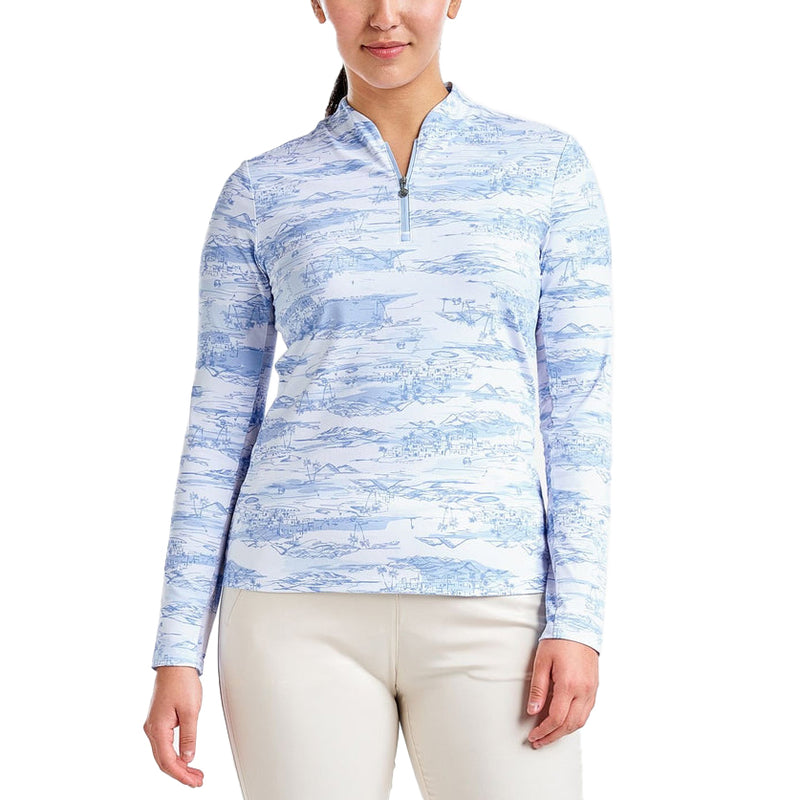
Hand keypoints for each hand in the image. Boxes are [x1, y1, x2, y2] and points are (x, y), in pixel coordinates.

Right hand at [143, 666, 204, 786]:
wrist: (175, 664)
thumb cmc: (182, 682)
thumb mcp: (191, 710)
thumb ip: (189, 736)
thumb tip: (188, 757)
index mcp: (158, 728)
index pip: (168, 761)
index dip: (181, 775)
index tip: (194, 782)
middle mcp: (152, 729)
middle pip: (164, 761)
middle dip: (181, 774)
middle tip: (197, 781)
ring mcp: (154, 725)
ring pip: (164, 754)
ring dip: (179, 766)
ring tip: (195, 773)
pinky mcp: (158, 721)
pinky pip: (164, 744)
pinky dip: (175, 755)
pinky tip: (185, 758)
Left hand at [526, 638, 598, 747]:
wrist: (579, 626)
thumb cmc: (559, 641)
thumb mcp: (542, 662)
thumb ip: (538, 688)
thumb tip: (533, 711)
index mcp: (569, 685)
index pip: (556, 718)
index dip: (544, 731)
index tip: (533, 736)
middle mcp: (584, 691)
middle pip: (569, 725)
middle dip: (553, 736)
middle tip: (539, 741)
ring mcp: (592, 690)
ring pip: (580, 721)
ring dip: (564, 732)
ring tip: (549, 735)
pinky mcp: (595, 688)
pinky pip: (587, 712)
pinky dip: (575, 721)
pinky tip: (564, 722)